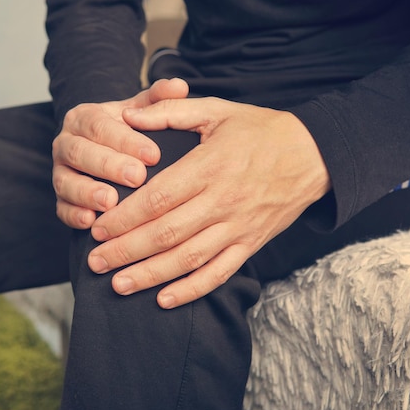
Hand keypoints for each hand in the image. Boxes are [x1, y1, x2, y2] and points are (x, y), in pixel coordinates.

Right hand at [52, 78, 188, 228]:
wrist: (104, 148)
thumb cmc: (127, 131)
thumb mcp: (141, 111)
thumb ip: (158, 98)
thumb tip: (180, 86)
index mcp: (83, 118)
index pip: (100, 126)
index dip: (125, 140)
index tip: (153, 154)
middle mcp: (66, 143)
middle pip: (80, 152)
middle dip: (109, 166)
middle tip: (137, 177)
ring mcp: (60, 171)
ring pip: (65, 181)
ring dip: (87, 193)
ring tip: (111, 202)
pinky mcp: (61, 198)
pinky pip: (60, 208)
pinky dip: (73, 216)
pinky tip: (91, 222)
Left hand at [87, 97, 331, 307]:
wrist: (314, 154)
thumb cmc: (259, 130)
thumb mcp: (216, 110)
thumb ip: (170, 111)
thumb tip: (127, 115)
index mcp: (210, 166)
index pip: (158, 198)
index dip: (125, 217)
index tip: (97, 227)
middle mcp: (223, 201)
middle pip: (166, 233)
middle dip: (126, 251)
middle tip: (94, 262)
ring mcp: (238, 226)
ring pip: (188, 258)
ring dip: (150, 275)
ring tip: (118, 285)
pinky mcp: (250, 244)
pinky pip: (220, 273)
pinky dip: (192, 290)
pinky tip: (164, 299)